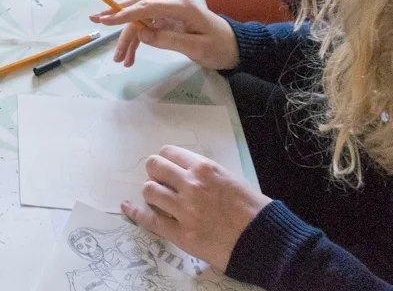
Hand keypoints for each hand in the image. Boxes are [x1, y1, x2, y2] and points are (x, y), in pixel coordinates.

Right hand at [90, 0, 238, 70]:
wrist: (236, 46)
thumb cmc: (219, 47)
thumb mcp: (196, 48)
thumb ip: (168, 39)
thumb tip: (141, 34)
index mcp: (179, 6)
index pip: (145, 7)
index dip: (123, 14)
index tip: (104, 20)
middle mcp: (171, 2)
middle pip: (137, 6)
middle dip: (116, 16)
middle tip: (96, 22)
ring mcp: (169, 9)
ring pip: (140, 19)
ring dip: (128, 37)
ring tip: (120, 60)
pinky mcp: (168, 17)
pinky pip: (147, 25)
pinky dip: (137, 39)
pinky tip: (131, 56)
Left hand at [124, 145, 270, 272]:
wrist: (264, 240)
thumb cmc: (254, 209)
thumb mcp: (230, 179)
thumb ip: (205, 174)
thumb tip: (185, 172)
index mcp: (204, 168)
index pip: (168, 153)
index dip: (165, 160)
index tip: (166, 167)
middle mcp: (190, 185)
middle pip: (154, 167)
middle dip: (155, 172)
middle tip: (160, 181)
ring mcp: (183, 210)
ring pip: (149, 190)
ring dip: (151, 193)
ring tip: (157, 198)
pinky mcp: (181, 234)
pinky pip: (149, 220)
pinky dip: (136, 212)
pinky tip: (128, 207)